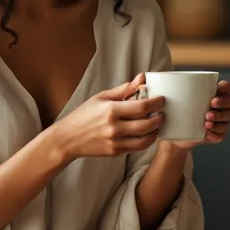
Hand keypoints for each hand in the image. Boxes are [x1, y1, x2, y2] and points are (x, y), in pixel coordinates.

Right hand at [48, 73, 165, 159]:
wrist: (68, 138)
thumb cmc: (84, 115)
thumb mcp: (101, 97)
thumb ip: (124, 89)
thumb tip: (142, 78)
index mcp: (111, 110)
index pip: (142, 107)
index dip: (156, 103)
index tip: (162, 99)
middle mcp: (114, 127)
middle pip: (146, 124)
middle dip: (159, 118)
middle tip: (162, 112)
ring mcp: (115, 142)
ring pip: (145, 139)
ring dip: (155, 131)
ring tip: (157, 123)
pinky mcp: (115, 152)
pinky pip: (137, 147)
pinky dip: (146, 140)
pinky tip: (147, 133)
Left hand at [168, 79, 229, 148]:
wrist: (174, 134)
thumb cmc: (175, 112)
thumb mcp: (173, 100)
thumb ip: (170, 90)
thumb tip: (151, 80)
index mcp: (214, 93)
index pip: (227, 87)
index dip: (225, 87)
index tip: (216, 90)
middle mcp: (221, 106)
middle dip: (223, 103)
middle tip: (211, 105)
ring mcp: (221, 121)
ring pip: (228, 118)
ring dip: (219, 118)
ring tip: (206, 122)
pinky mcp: (217, 134)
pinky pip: (222, 134)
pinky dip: (215, 133)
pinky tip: (207, 133)